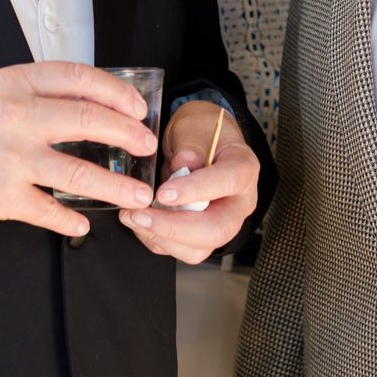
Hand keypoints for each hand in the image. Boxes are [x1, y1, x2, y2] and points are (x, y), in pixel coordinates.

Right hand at [0, 61, 159, 237]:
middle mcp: (18, 117)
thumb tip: (102, 101)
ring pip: (79, 173)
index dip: (117, 92)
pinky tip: (85, 225)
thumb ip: (46, 90)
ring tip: (139, 196)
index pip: (80, 78)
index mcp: (19, 84)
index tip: (138, 107)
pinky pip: (50, 211)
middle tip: (147, 146)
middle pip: (89, 121)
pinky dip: (72, 221)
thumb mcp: (3, 89)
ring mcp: (12, 159)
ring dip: (116, 187)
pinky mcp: (4, 196)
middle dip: (128, 135)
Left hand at [118, 101, 259, 263]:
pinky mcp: (201, 236)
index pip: (227, 183)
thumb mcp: (194, 126)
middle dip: (174, 227)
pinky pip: (179, 249)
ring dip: (161, 237)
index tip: (163, 193)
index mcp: (243, 169)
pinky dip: (155, 239)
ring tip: (132, 217)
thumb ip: (190, 143)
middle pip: (217, 229)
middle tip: (141, 214)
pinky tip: (139, 220)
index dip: (195, 190)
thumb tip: (183, 163)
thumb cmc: (200, 132)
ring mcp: (221, 223)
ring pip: (198, 249)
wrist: (199, 142)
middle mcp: (238, 203)